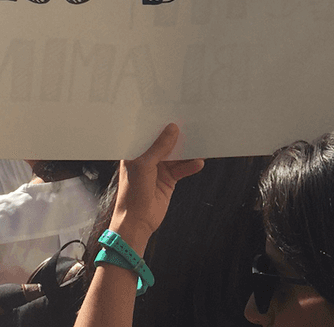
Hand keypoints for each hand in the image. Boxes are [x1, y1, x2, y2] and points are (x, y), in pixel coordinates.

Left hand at [109, 123, 203, 254]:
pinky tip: (198, 162)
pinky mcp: (169, 180)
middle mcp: (146, 158)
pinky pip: (182, 169)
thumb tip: (173, 128)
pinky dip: (190, 165)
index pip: (147, 133)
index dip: (158, 123)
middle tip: (191, 123)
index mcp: (134, 152)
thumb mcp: (145, 165)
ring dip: (187, 151)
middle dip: (176, 135)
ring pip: (176, 155)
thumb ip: (160, 147)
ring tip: (200, 141)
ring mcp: (159, 169)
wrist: (138, 222)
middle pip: (164, 143)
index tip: (172, 111)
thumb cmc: (133, 192)